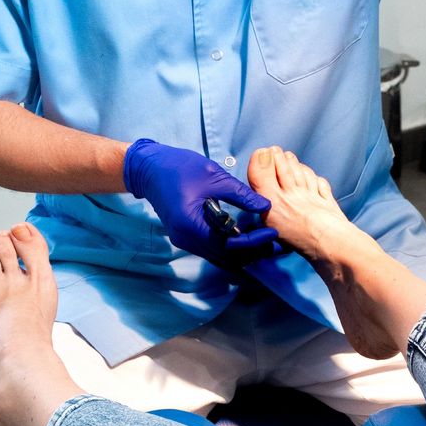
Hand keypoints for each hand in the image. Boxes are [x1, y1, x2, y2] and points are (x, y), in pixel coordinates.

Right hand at [123, 138, 278, 264]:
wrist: (150, 168)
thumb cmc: (180, 167)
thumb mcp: (214, 177)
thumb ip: (240, 194)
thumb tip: (266, 205)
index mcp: (191, 225)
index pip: (229, 245)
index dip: (254, 242)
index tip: (273, 233)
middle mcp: (186, 239)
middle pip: (225, 257)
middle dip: (252, 252)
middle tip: (275, 244)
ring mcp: (184, 240)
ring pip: (219, 256)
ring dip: (242, 252)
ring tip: (265, 242)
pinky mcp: (186, 236)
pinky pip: (212, 249)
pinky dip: (230, 247)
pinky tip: (245, 237)